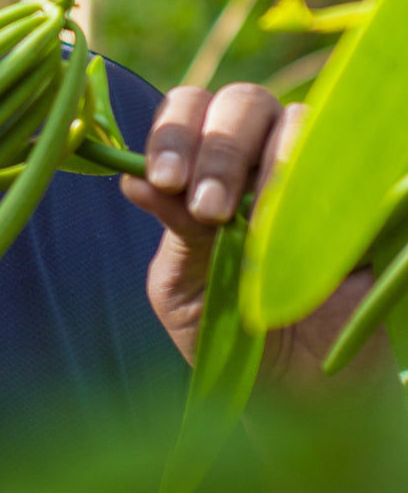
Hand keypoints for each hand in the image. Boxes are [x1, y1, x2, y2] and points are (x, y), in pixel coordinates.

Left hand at [121, 83, 397, 406]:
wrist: (296, 391)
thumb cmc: (227, 330)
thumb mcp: (182, 289)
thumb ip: (171, 232)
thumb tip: (134, 179)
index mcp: (204, 165)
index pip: (188, 107)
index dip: (174, 132)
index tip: (165, 181)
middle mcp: (259, 155)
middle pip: (243, 101)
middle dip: (219, 148)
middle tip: (208, 209)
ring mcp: (312, 171)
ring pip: (296, 120)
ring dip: (267, 162)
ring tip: (246, 222)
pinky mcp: (357, 199)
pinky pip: (344, 162)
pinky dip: (315, 183)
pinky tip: (292, 226)